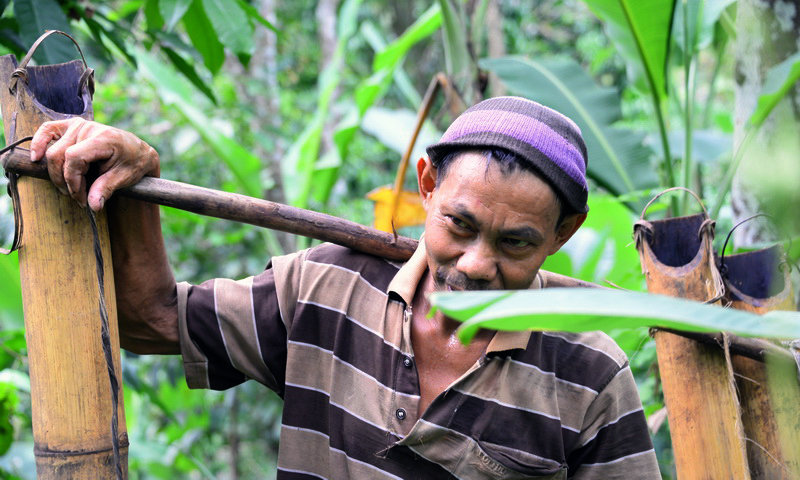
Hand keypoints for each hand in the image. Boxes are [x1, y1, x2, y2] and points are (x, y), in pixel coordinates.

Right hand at [29, 118, 159, 210]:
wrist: (139, 152)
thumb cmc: (133, 163)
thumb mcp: (124, 178)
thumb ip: (106, 189)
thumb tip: (93, 206)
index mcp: (104, 138)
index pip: (74, 158)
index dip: (73, 180)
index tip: (81, 197)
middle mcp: (89, 128)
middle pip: (60, 155)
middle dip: (65, 181)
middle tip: (78, 197)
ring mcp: (79, 125)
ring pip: (53, 150)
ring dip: (56, 172)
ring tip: (68, 188)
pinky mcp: (72, 127)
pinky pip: (48, 130)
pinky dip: (39, 142)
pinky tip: (36, 157)